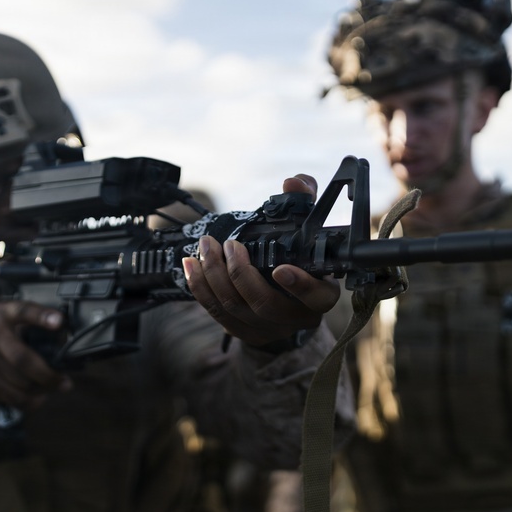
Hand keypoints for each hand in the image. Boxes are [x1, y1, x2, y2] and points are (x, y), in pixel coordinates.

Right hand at [0, 301, 71, 407]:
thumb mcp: (8, 325)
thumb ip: (31, 328)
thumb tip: (66, 344)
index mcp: (2, 315)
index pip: (22, 311)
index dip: (41, 316)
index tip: (59, 321)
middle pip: (24, 360)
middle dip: (49, 376)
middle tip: (64, 383)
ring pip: (22, 383)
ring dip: (41, 391)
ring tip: (49, 390)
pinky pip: (14, 398)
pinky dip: (30, 402)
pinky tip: (36, 398)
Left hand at [182, 174, 340, 347]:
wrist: (287, 300)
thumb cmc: (298, 259)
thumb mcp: (306, 231)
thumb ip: (303, 203)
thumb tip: (294, 182)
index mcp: (319, 294)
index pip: (316, 296)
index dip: (299, 286)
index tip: (280, 269)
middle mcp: (295, 316)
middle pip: (264, 303)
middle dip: (240, 272)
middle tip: (228, 245)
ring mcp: (266, 327)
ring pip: (235, 307)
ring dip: (215, 275)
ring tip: (206, 248)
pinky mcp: (241, 330)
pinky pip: (216, 312)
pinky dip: (200, 287)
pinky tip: (191, 265)